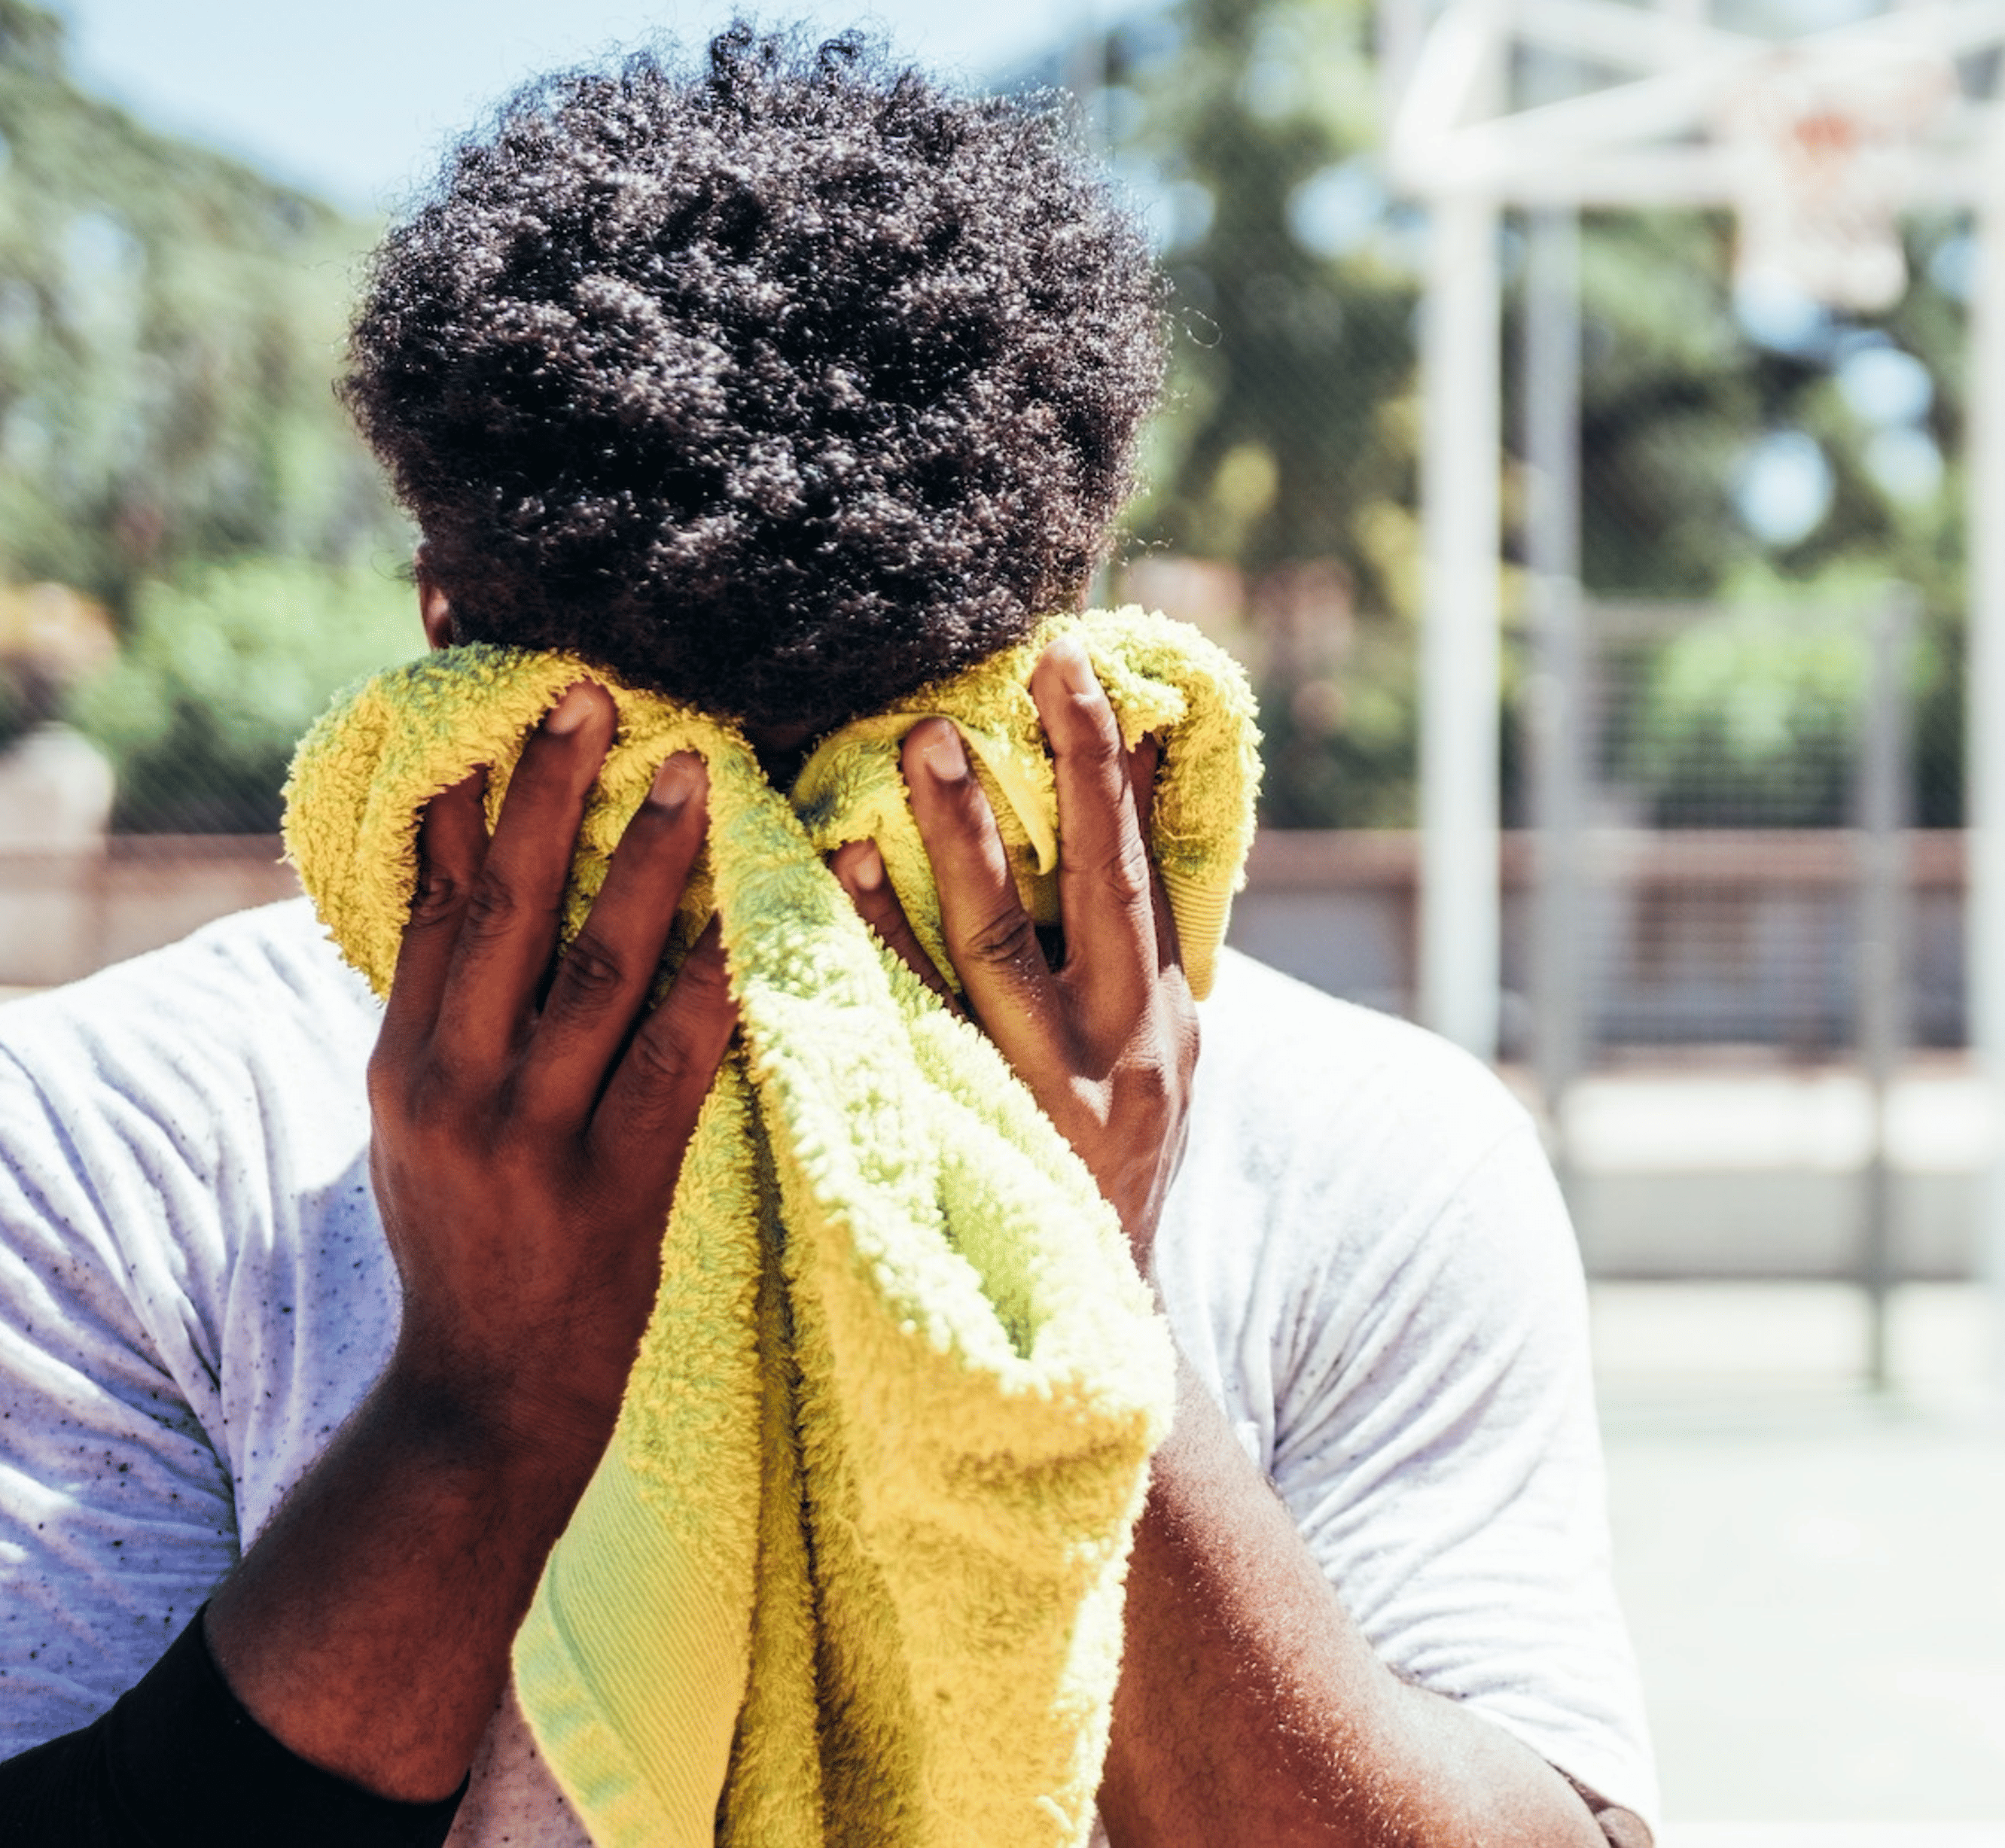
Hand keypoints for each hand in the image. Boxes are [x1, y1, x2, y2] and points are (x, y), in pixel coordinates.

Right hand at [366, 682, 736, 1462]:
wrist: (482, 1399)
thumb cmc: (467, 1240)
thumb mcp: (421, 1122)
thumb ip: (448, 1012)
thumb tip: (469, 879)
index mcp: (402, 1062)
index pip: (432, 900)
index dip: (464, 794)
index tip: (491, 697)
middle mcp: (452, 1088)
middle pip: (507, 911)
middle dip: (550, 795)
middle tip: (593, 693)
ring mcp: (530, 1140)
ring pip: (596, 973)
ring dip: (646, 865)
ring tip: (692, 772)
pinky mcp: (611, 1189)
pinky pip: (674, 1064)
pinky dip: (711, 985)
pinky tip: (746, 919)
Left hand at [833, 638, 1194, 1268]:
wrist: (1083, 1335)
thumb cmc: (1104, 1172)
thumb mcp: (1152, 1067)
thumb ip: (1128, 954)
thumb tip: (1113, 814)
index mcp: (1167, 1020)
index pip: (1147, 869)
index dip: (1115, 768)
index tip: (1081, 668)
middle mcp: (1121, 1049)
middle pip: (1097, 887)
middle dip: (1068, 774)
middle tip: (1028, 673)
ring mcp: (1043, 1093)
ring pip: (1001, 947)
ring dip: (960, 840)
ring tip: (918, 745)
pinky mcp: (966, 1135)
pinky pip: (911, 1022)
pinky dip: (875, 941)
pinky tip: (837, 873)